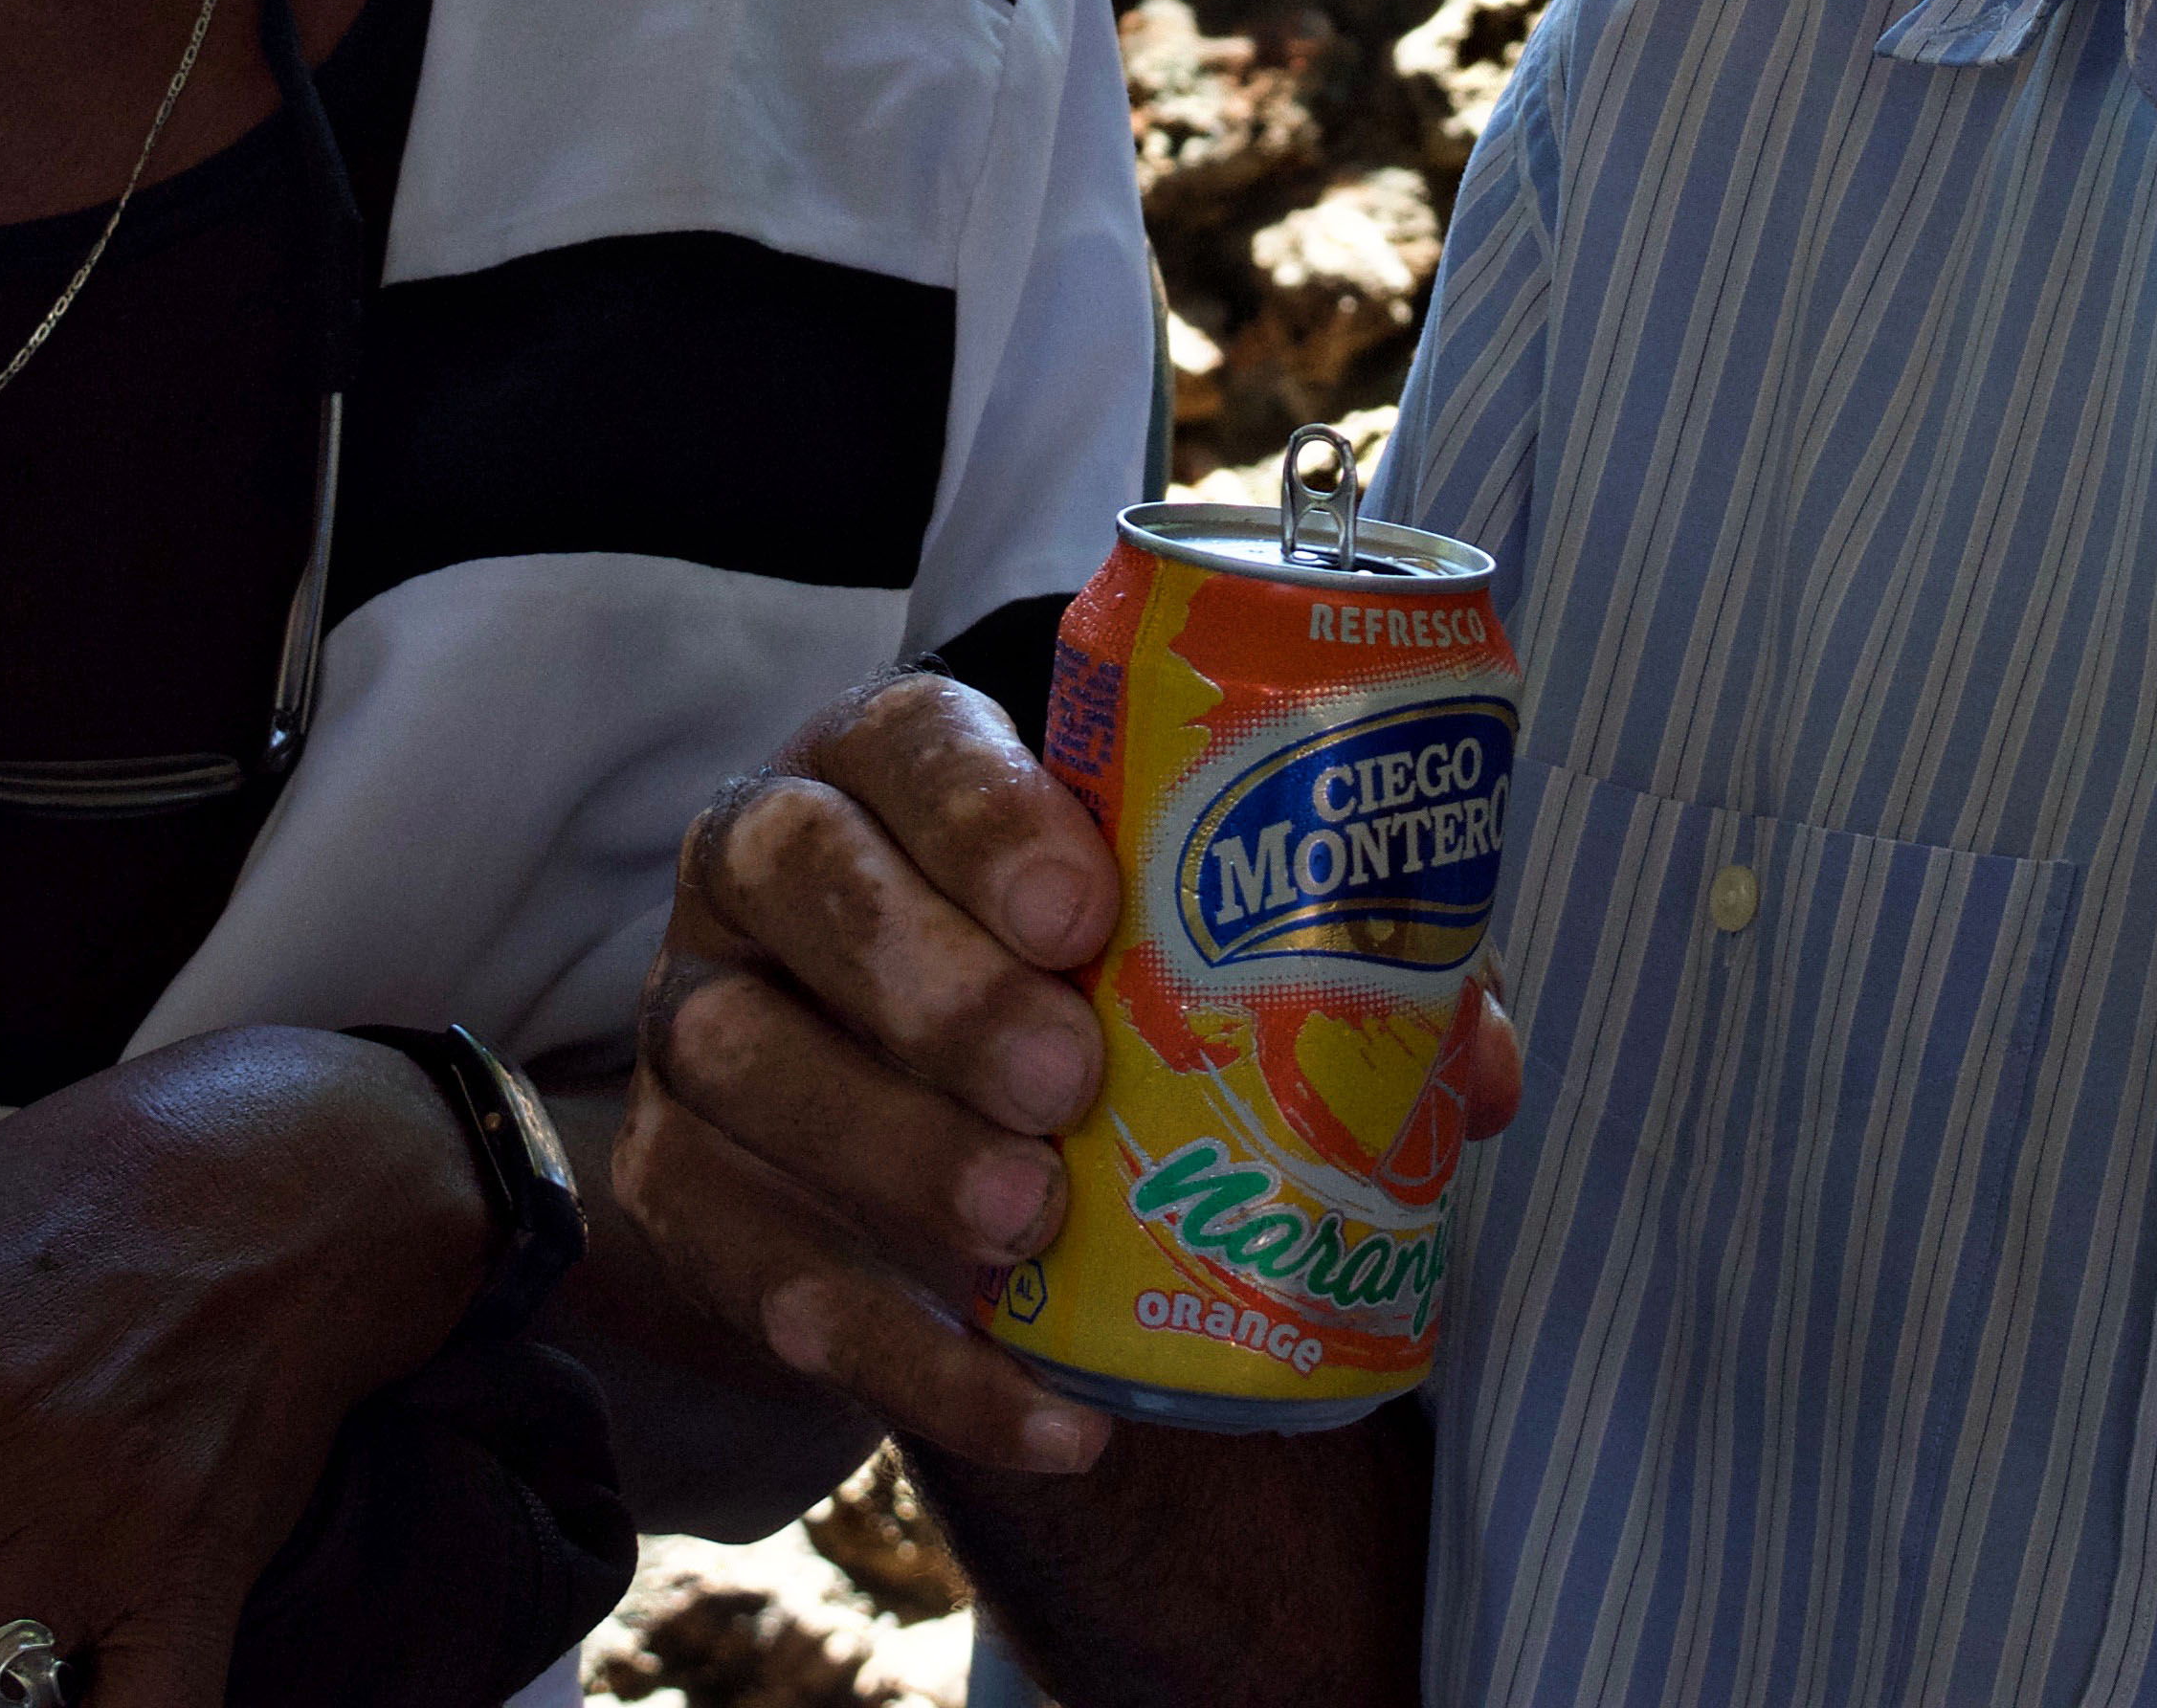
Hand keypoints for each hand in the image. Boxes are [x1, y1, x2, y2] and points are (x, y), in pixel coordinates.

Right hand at [620, 670, 1522, 1479]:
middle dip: (936, 985)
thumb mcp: (1165, 942)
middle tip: (1068, 1084)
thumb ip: (1317, 971)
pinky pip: (756, 1273)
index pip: (907, 742)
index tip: (1089, 904)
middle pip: (802, 883)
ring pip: (743, 1066)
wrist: (877, 1134)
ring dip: (892, 1157)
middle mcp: (761, 868)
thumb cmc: (1055, 988)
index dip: (985, 814)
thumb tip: (1482, 1070)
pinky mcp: (675, 1189)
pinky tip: (1048, 1413)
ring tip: (1029, 1233)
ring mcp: (698, 1024)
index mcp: (884, 766)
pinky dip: (908, 1358)